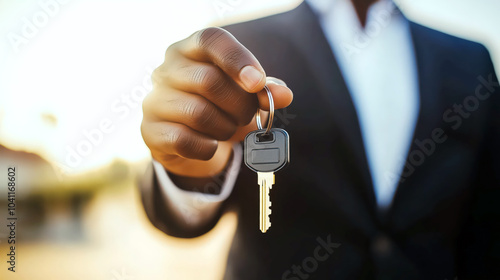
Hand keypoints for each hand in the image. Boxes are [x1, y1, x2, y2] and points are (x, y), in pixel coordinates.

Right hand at [141, 27, 292, 177]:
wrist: (189, 139)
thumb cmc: (219, 106)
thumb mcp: (245, 95)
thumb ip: (264, 91)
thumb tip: (284, 95)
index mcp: (191, 49)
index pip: (211, 40)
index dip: (237, 59)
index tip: (257, 83)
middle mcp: (167, 69)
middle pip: (209, 81)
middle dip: (240, 105)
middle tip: (246, 116)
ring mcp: (154, 99)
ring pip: (198, 113)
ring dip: (225, 127)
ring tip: (229, 129)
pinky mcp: (150, 130)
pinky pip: (184, 140)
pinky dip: (207, 147)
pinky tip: (212, 144)